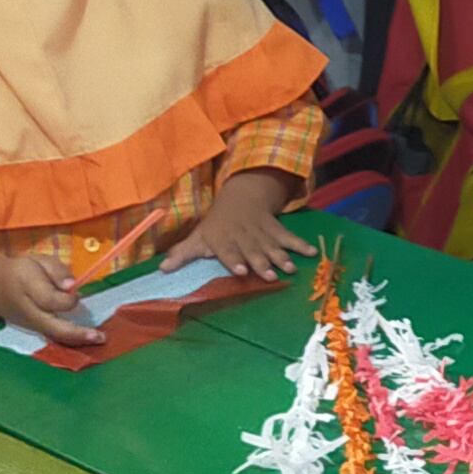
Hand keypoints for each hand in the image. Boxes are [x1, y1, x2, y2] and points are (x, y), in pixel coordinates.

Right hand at [0, 253, 101, 347]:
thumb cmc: (21, 272)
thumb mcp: (38, 261)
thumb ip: (57, 271)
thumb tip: (72, 286)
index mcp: (27, 285)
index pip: (49, 299)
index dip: (67, 299)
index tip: (76, 292)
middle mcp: (28, 310)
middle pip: (52, 326)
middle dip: (77, 333)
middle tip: (101, 336)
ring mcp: (30, 324)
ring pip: (53, 336)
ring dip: (77, 340)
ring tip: (100, 339)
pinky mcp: (33, 330)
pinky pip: (53, 337)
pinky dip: (71, 340)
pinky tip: (88, 338)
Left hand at [165, 170, 303, 281]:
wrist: (241, 198)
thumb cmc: (217, 225)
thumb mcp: (198, 236)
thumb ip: (183, 254)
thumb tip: (161, 270)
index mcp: (224, 240)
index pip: (228, 251)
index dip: (234, 261)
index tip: (241, 271)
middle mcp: (244, 238)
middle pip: (253, 252)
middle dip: (261, 263)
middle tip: (269, 276)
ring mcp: (262, 234)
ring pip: (272, 246)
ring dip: (281, 257)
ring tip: (290, 269)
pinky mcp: (277, 230)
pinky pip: (290, 237)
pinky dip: (301, 244)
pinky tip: (311, 252)